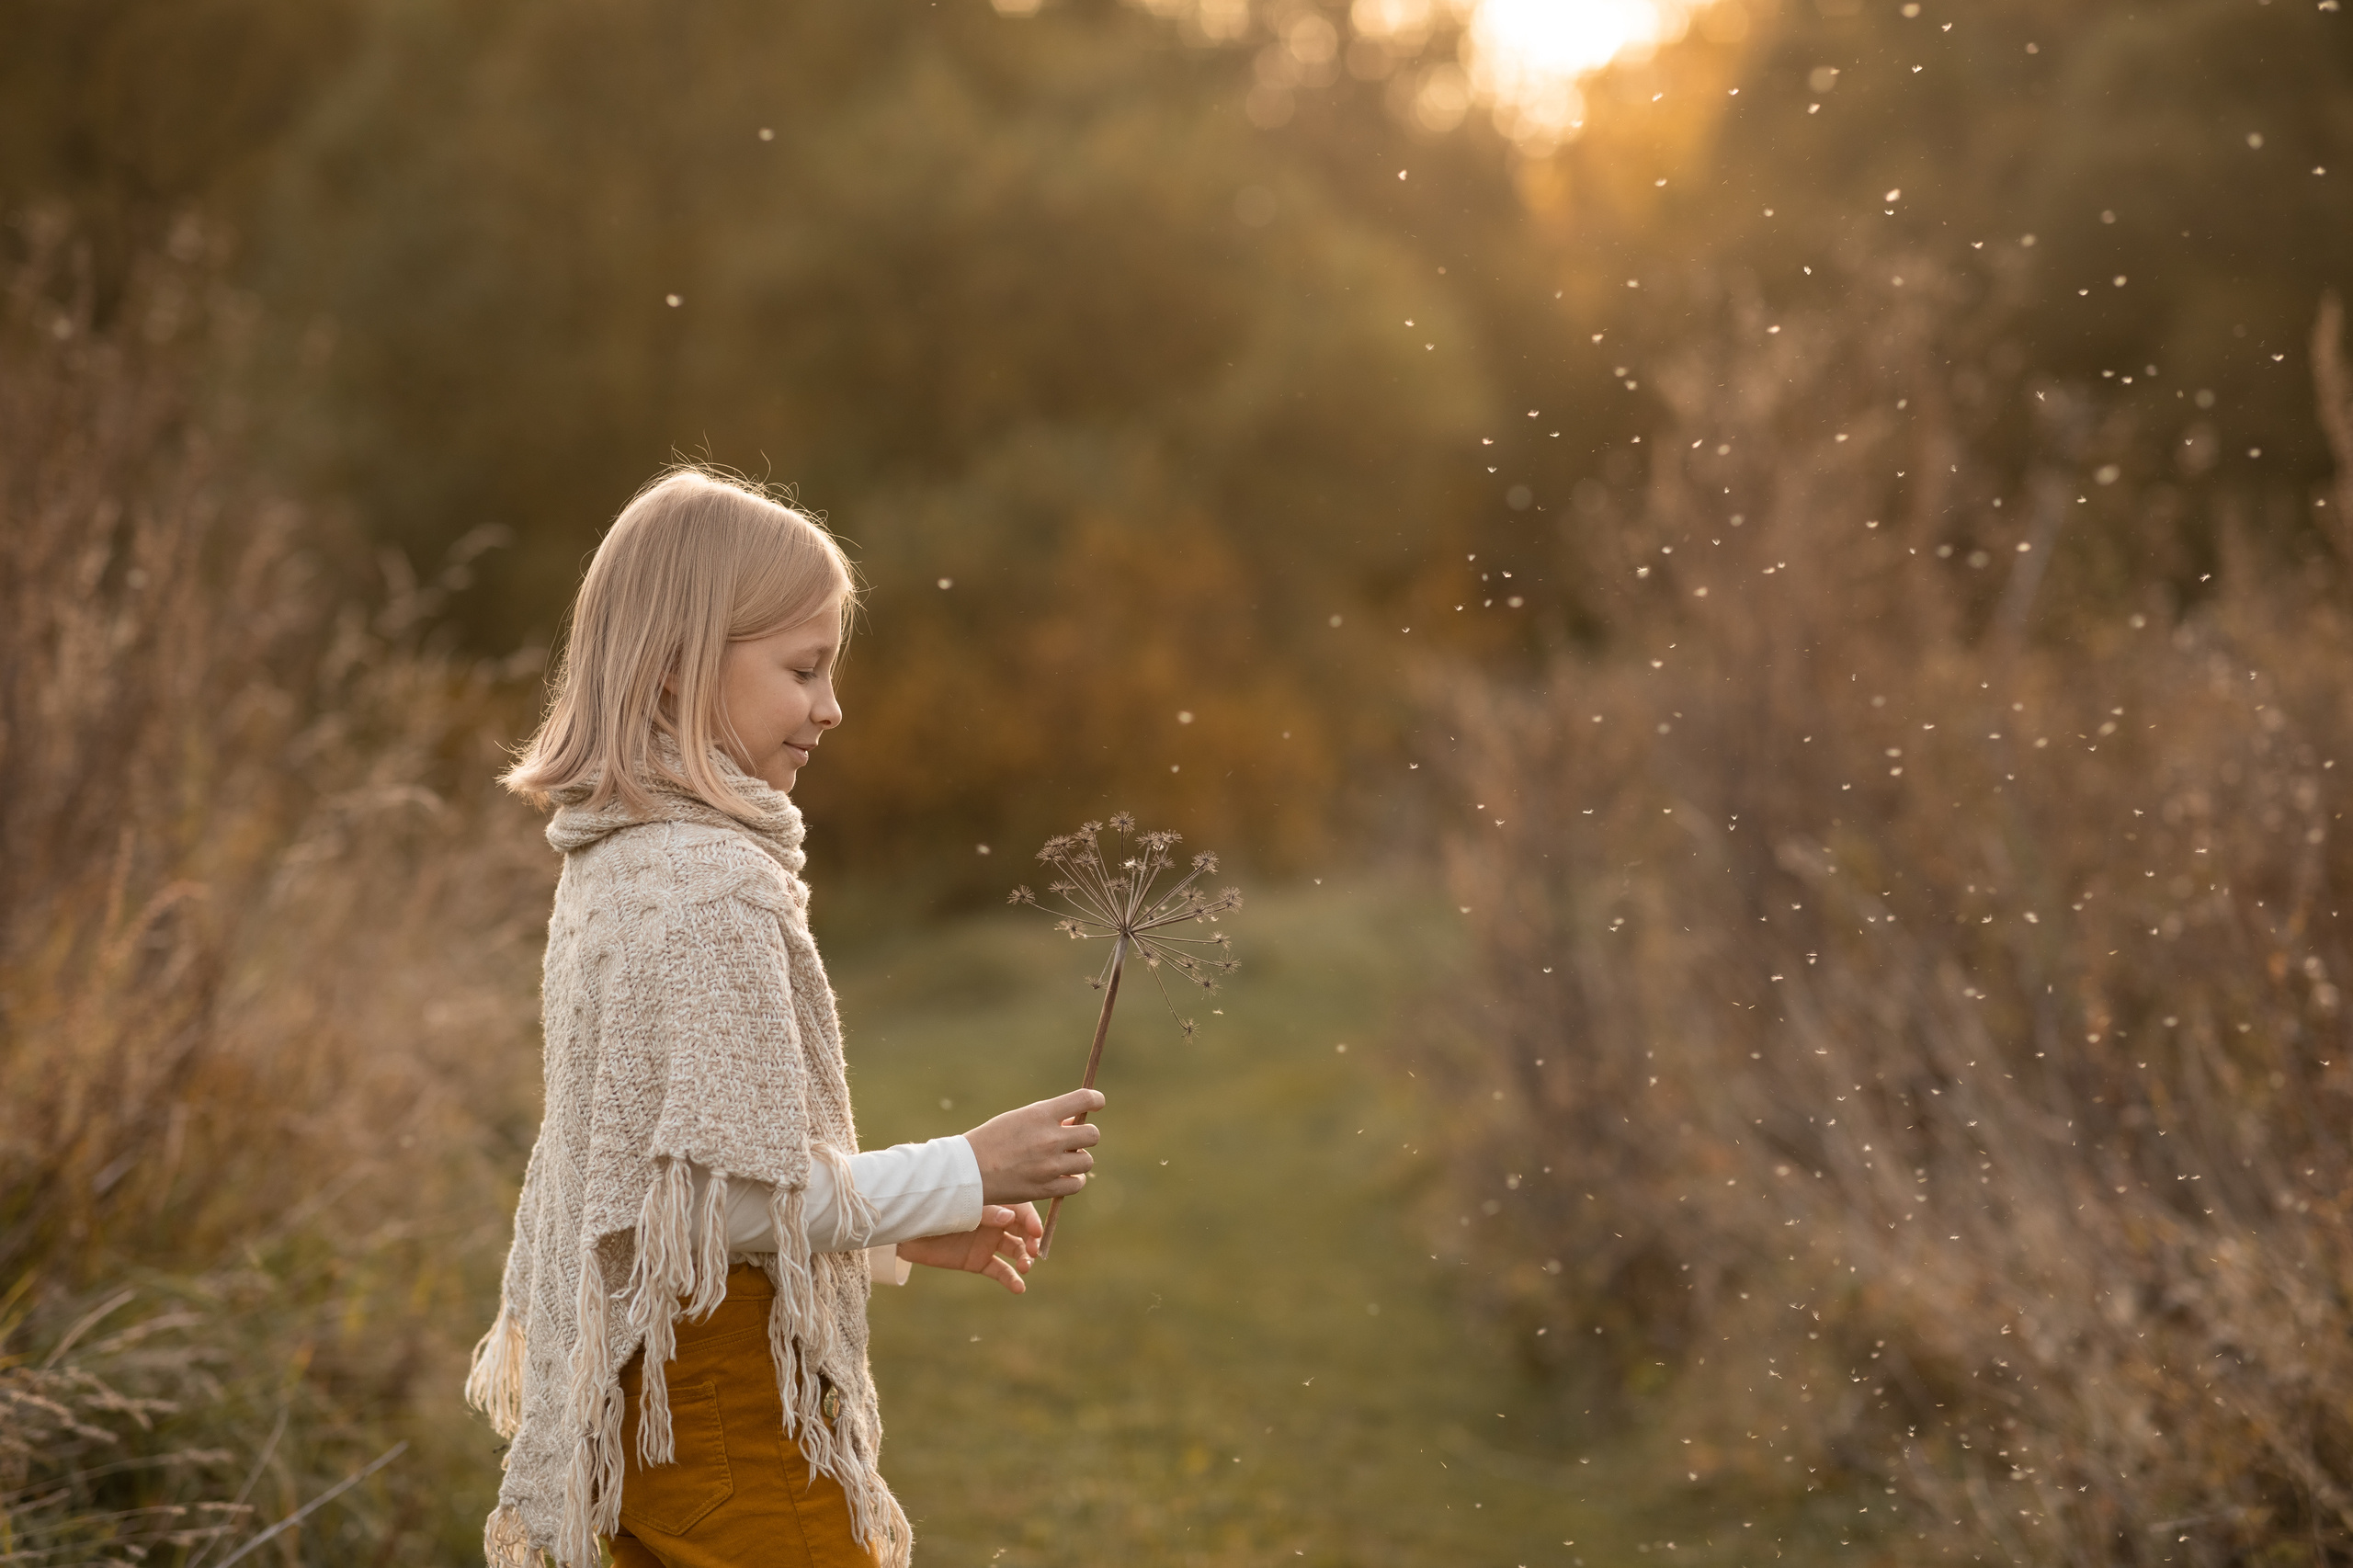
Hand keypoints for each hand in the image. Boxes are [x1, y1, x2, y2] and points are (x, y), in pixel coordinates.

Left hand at [895, 1204, 1043, 1293]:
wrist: (907, 1229)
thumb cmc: (936, 1208)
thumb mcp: (962, 1207)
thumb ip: (986, 1212)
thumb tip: (1010, 1217)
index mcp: (994, 1202)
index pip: (1021, 1210)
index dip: (1031, 1220)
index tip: (1036, 1232)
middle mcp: (995, 1222)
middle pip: (1022, 1230)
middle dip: (1031, 1240)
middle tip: (1032, 1251)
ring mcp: (987, 1242)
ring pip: (1015, 1251)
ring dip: (1024, 1259)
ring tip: (1025, 1268)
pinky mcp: (978, 1261)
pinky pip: (1000, 1271)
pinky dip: (1011, 1279)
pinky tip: (1019, 1288)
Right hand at [962, 1089, 1103, 1202]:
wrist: (969, 1171)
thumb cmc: (992, 1140)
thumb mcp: (1019, 1119)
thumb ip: (1048, 1119)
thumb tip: (1075, 1122)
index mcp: (1041, 1114)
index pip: (1084, 1099)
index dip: (1096, 1100)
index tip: (1097, 1103)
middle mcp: (1050, 1138)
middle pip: (1092, 1134)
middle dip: (1085, 1136)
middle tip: (1071, 1140)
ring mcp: (1050, 1165)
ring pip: (1087, 1161)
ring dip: (1078, 1160)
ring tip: (1061, 1160)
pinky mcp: (1047, 1188)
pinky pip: (1077, 1183)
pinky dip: (1072, 1180)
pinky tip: (1061, 1176)